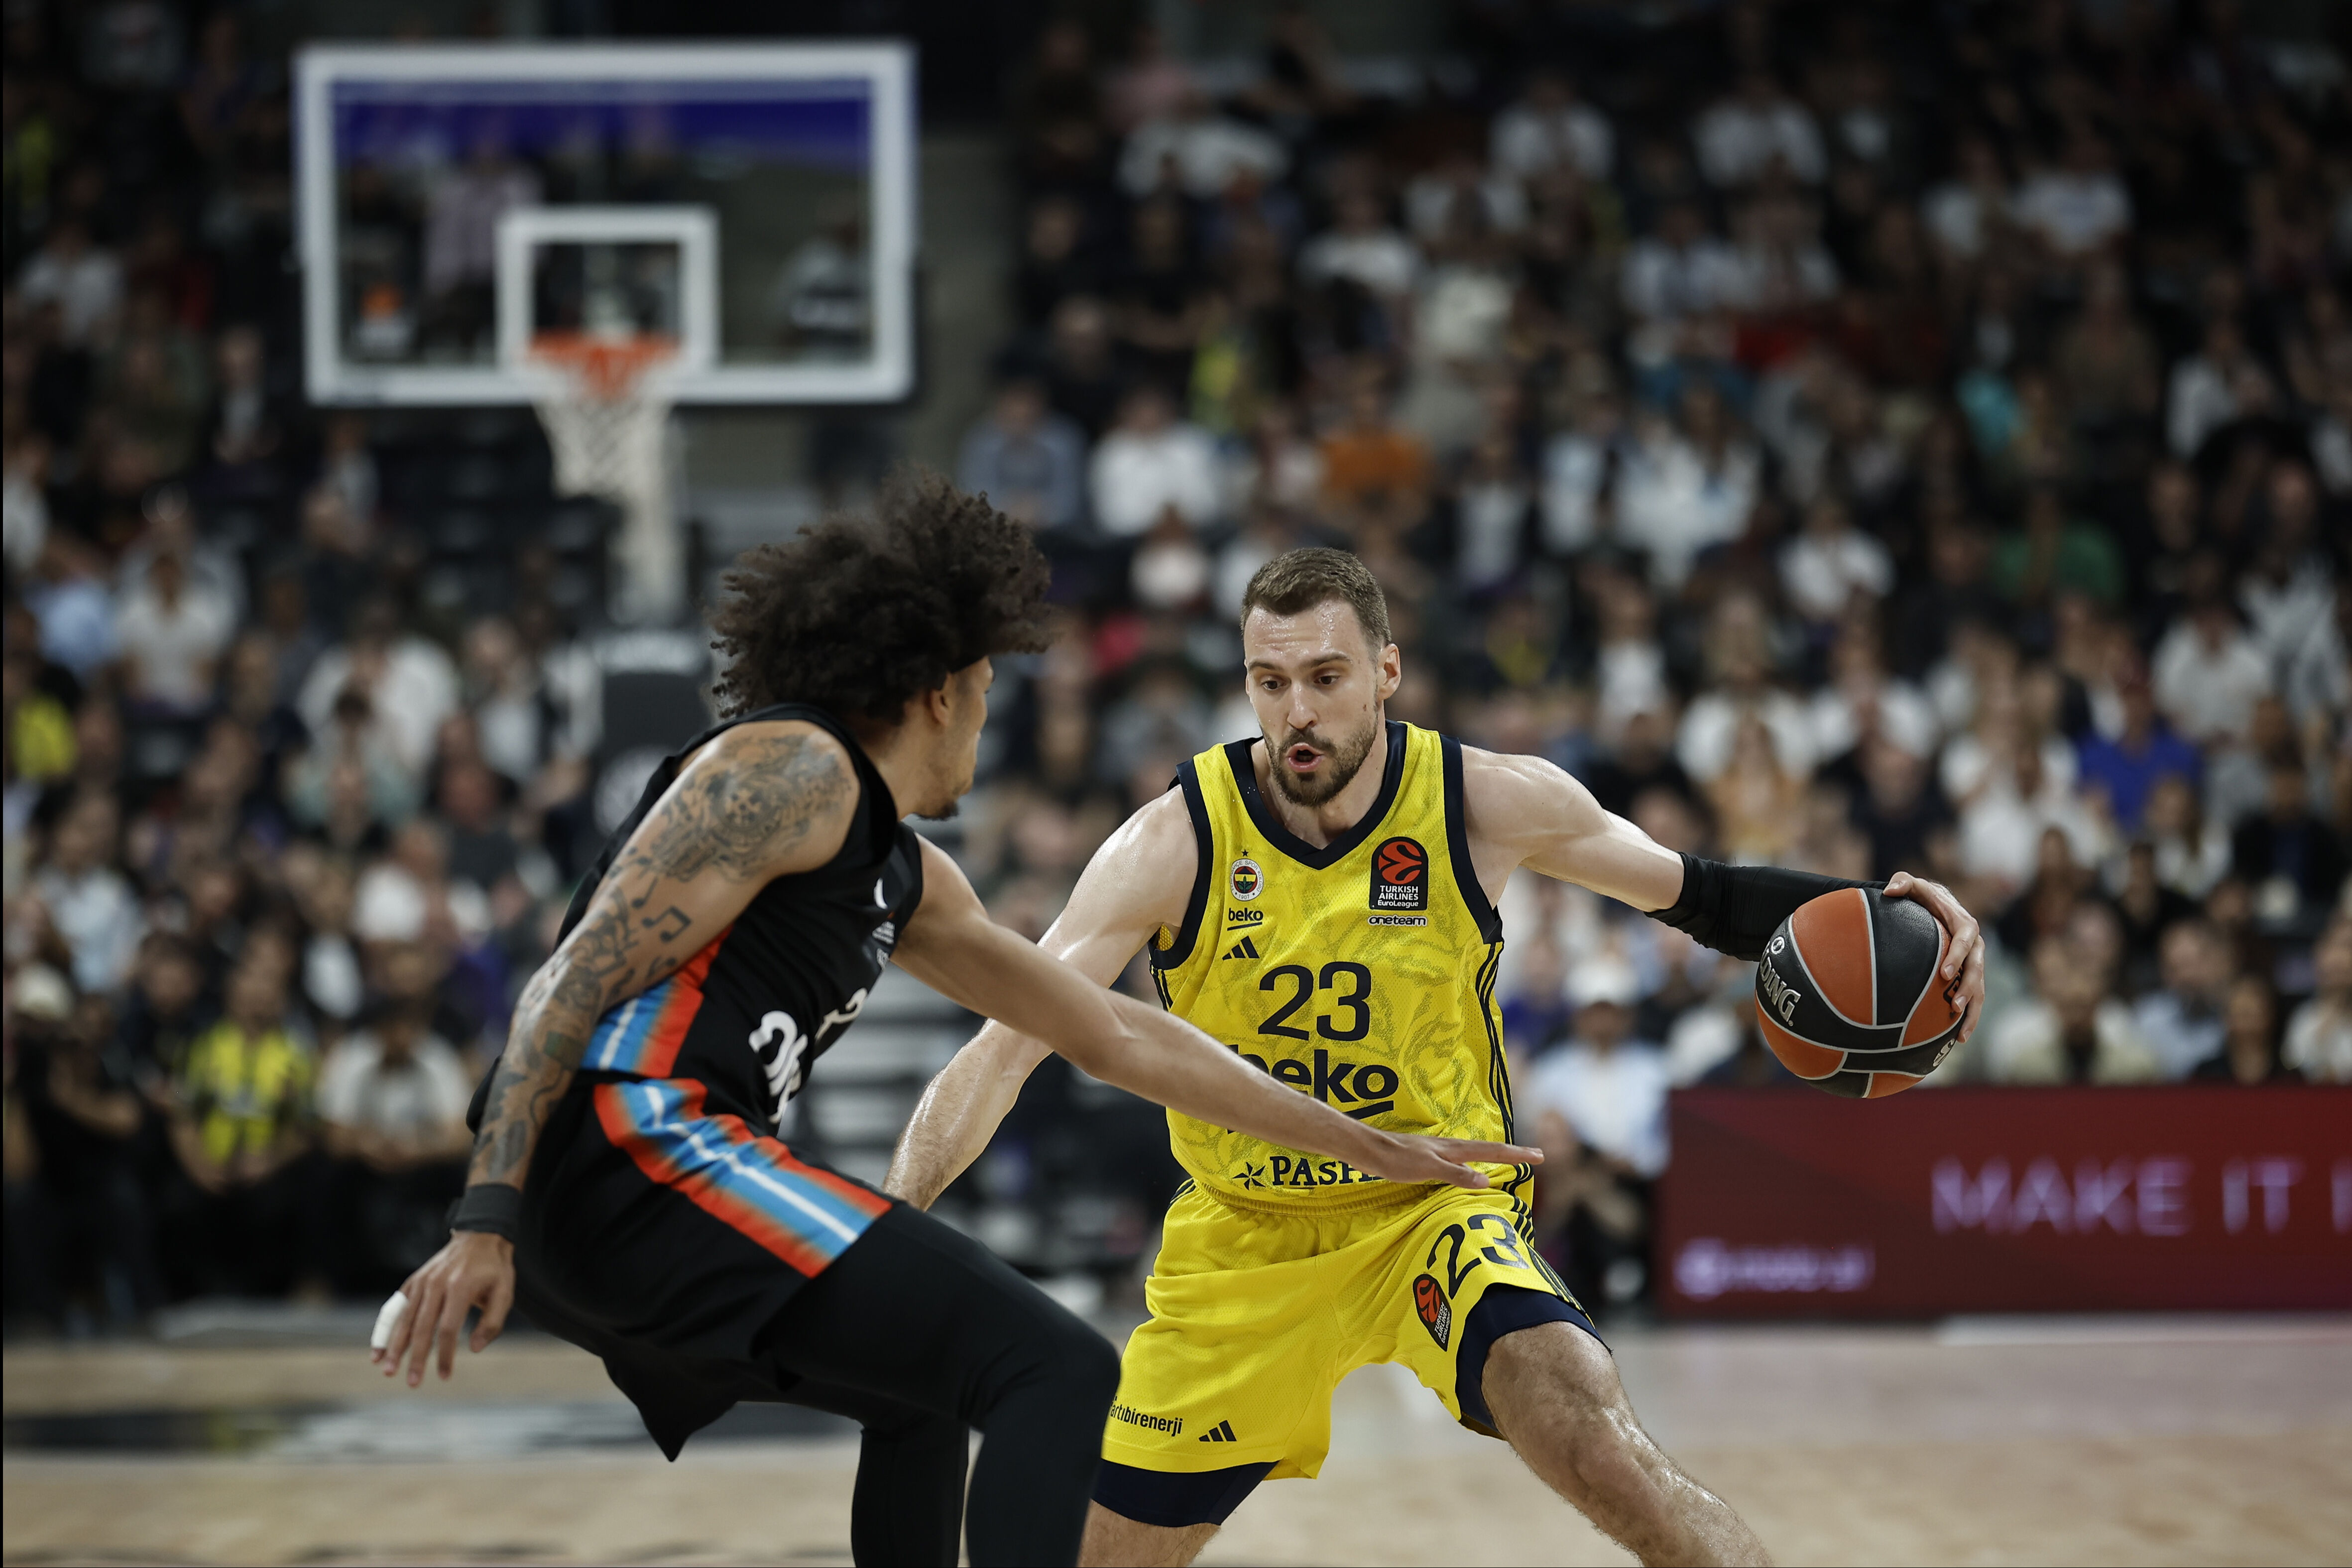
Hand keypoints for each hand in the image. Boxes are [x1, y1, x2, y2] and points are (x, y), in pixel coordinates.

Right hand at [371, 1229, 515, 1387]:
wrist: (480, 1236)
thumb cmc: (494, 1269)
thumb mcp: (505, 1292)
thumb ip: (492, 1322)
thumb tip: (474, 1349)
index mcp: (459, 1287)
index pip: (447, 1329)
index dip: (445, 1355)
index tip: (444, 1376)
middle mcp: (436, 1284)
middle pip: (421, 1327)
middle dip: (415, 1358)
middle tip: (412, 1383)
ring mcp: (421, 1282)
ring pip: (404, 1319)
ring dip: (394, 1346)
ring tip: (387, 1370)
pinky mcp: (413, 1282)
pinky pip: (395, 1307)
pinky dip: (384, 1328)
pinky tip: (377, 1349)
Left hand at [1354, 1133, 1542, 1189]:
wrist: (1370, 1150)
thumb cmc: (1397, 1160)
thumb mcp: (1428, 1168)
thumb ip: (1456, 1174)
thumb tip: (1486, 1180)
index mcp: (1454, 1149)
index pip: (1492, 1151)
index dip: (1516, 1155)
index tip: (1539, 1156)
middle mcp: (1451, 1147)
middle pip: (1489, 1149)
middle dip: (1513, 1153)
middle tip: (1536, 1156)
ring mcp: (1440, 1151)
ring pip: (1475, 1153)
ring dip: (1496, 1156)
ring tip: (1511, 1160)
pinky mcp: (1429, 1157)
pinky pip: (1461, 1160)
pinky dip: (1474, 1163)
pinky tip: (1469, 1168)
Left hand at [1884, 871, 1986, 1042]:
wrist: (1937, 907)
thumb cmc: (1922, 897)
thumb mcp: (1912, 885)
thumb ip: (1903, 883)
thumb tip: (1890, 890)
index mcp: (1963, 924)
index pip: (1964, 940)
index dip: (1957, 956)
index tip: (1944, 973)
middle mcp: (1974, 945)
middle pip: (1977, 969)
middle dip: (1968, 989)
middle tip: (1954, 1006)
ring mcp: (1975, 963)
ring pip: (1980, 990)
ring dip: (1972, 1011)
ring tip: (1961, 1033)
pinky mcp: (1970, 977)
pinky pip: (1974, 999)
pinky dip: (1969, 1018)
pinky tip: (1958, 1039)